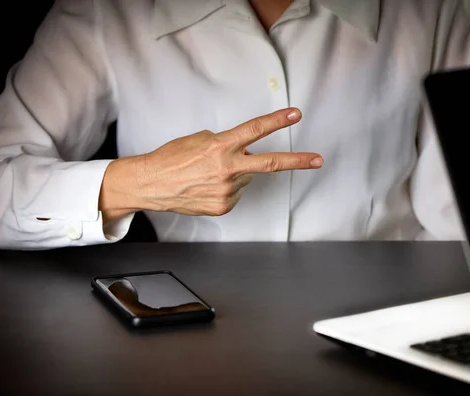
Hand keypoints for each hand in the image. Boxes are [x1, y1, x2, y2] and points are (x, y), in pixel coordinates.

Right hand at [99, 108, 322, 221]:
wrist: (152, 185)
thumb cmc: (172, 158)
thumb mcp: (199, 140)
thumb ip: (226, 144)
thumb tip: (244, 152)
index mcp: (220, 147)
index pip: (254, 130)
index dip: (277, 121)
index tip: (295, 115)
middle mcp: (227, 169)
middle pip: (269, 164)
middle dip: (297, 161)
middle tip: (318, 160)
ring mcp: (227, 191)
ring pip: (246, 178)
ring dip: (236, 173)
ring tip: (210, 174)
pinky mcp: (223, 206)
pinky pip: (236, 193)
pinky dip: (227, 188)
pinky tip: (208, 186)